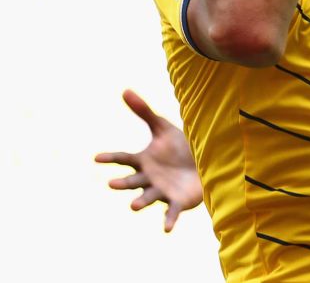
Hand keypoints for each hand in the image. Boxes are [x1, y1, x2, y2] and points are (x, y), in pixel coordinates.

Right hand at [95, 90, 202, 231]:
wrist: (203, 162)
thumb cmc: (179, 147)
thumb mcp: (162, 127)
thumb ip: (144, 111)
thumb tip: (124, 89)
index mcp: (143, 161)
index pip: (123, 159)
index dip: (110, 158)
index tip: (96, 158)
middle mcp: (148, 178)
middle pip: (132, 181)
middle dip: (122, 183)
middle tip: (112, 184)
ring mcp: (161, 191)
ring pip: (147, 197)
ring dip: (140, 202)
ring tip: (133, 206)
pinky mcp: (177, 201)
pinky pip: (171, 212)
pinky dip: (168, 220)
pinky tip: (165, 229)